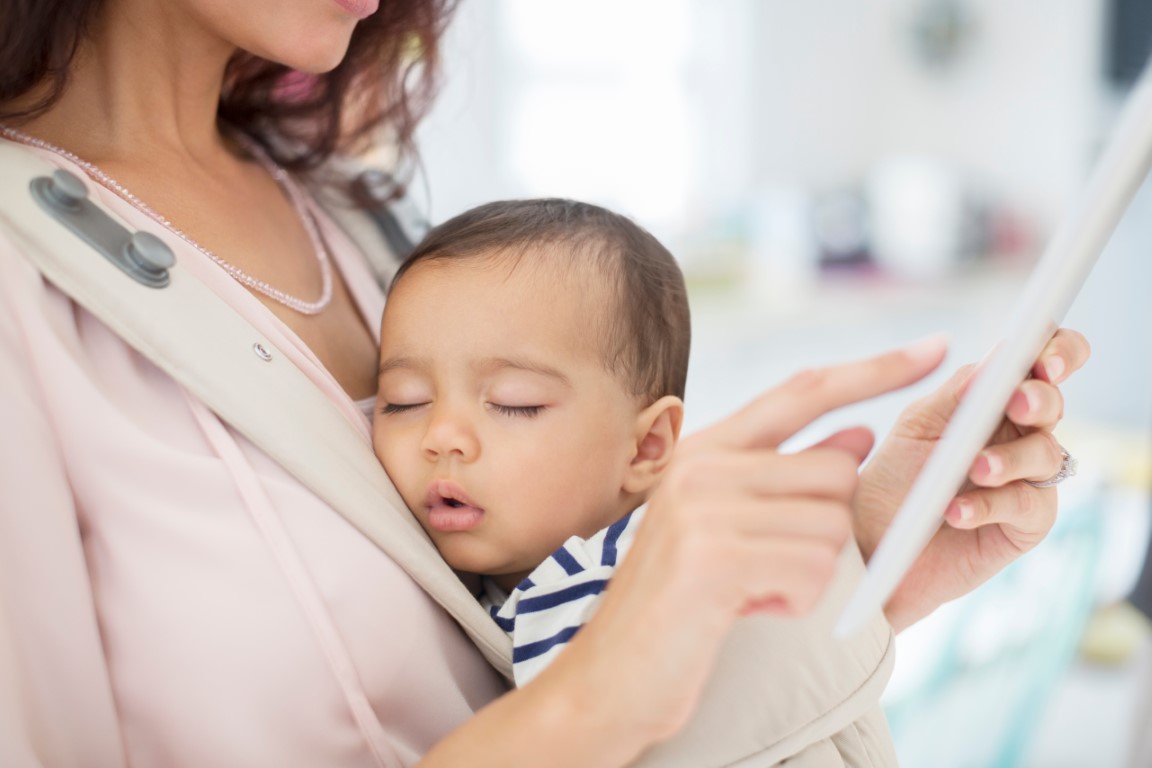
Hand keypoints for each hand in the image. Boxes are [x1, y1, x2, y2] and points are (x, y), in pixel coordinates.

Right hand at [535, 337, 946, 753]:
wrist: (612, 674)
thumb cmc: (681, 603)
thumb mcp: (731, 527)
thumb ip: (786, 477)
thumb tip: (858, 434)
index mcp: (705, 449)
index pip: (803, 391)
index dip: (874, 368)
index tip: (934, 348)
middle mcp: (700, 465)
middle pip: (836, 471)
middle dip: (827, 528)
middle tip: (774, 564)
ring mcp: (702, 508)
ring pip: (832, 526)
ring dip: (810, 574)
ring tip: (753, 589)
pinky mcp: (713, 557)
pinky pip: (813, 569)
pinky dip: (797, 599)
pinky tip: (749, 607)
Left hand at [854, 328, 1091, 632]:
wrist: (873, 543)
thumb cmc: (894, 478)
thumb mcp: (916, 428)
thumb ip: (957, 396)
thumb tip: (997, 359)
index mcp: (993, 400)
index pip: (1041, 360)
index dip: (1058, 350)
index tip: (1045, 357)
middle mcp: (1018, 435)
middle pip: (1053, 403)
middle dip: (1040, 398)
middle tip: (1018, 403)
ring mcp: (1026, 479)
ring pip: (1047, 454)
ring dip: (1011, 457)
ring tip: (976, 469)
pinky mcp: (1024, 525)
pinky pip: (1026, 505)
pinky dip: (990, 504)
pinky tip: (956, 511)